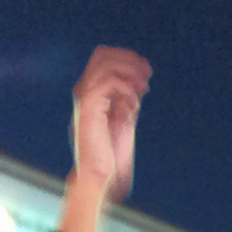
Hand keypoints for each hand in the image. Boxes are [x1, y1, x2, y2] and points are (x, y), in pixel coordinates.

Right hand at [70, 45, 151, 201]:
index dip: (126, 59)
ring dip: (129, 71)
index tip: (147, 71)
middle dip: (128, 59)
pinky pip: (109, 83)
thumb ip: (128, 100)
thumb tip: (140, 83)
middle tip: (147, 74)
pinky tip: (134, 106)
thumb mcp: (124, 120)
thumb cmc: (110, 154)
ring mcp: (85, 98)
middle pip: (102, 55)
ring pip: (105, 65)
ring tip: (144, 87)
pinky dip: (126, 89)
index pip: (103, 59)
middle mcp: (85, 91)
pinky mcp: (89, 107)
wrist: (99, 176)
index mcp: (92, 93)